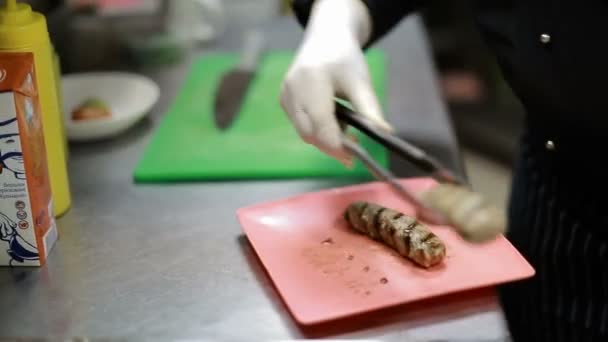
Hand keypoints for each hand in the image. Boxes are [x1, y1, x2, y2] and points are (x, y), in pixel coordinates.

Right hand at [280, 0, 391, 164]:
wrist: (325, 38)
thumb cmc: (345, 58)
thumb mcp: (361, 82)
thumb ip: (370, 109)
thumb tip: (385, 133)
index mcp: (312, 82)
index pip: (320, 125)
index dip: (336, 146)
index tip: (353, 158)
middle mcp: (292, 90)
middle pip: (309, 133)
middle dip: (331, 146)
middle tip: (354, 148)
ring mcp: (285, 96)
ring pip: (303, 132)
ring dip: (324, 138)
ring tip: (346, 131)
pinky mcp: (283, 100)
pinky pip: (300, 124)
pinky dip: (316, 130)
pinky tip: (332, 121)